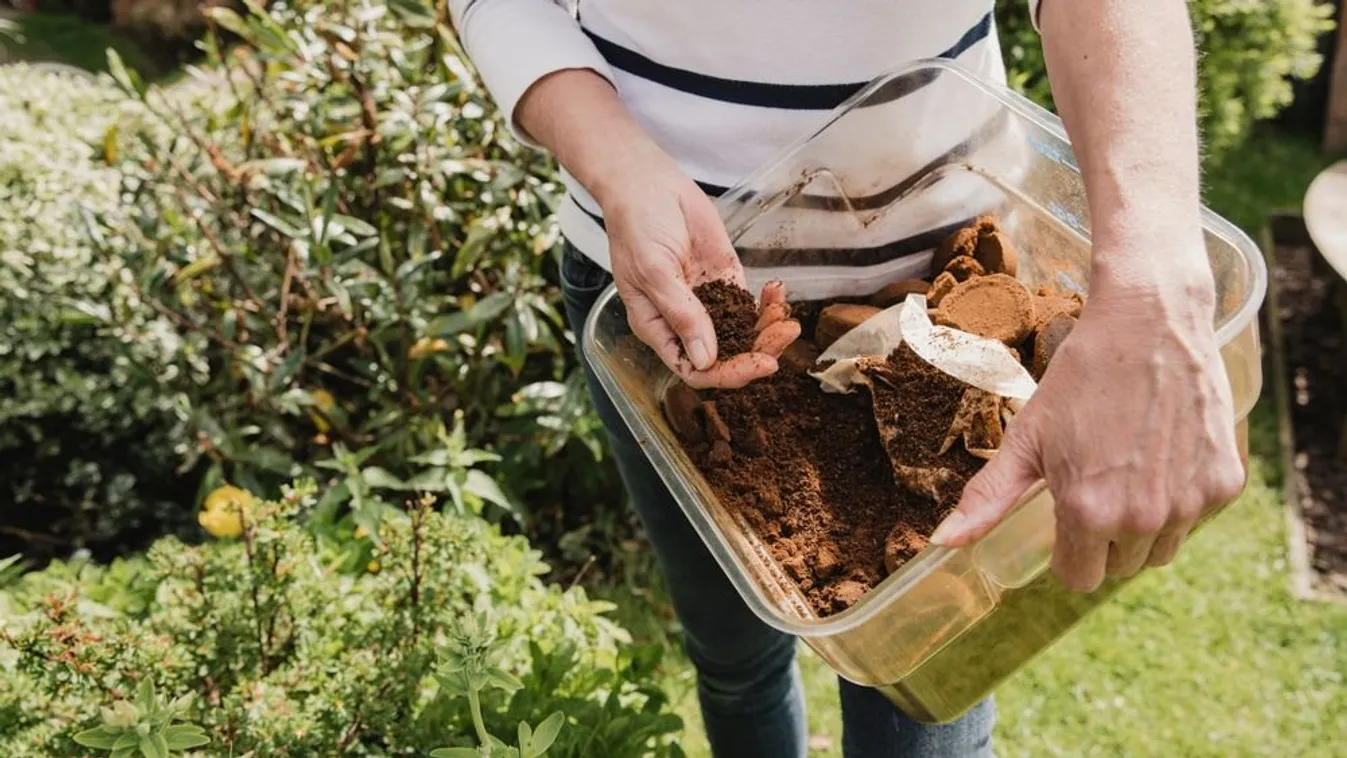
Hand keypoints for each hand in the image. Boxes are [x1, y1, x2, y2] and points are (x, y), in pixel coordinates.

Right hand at [602, 156, 799, 388]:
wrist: (648, 183)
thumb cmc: (637, 226)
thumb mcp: (654, 272)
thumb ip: (682, 314)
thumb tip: (705, 359)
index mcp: (658, 328)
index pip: (694, 369)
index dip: (728, 374)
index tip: (760, 363)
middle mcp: (684, 321)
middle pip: (725, 355)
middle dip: (758, 350)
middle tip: (785, 334)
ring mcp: (706, 301)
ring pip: (742, 332)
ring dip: (768, 329)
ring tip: (786, 315)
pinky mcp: (724, 279)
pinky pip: (750, 303)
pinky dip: (768, 303)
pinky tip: (778, 292)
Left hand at [929, 255, 1245, 591]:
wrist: (1149, 323)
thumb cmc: (1081, 378)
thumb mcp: (1026, 438)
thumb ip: (988, 498)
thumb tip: (943, 543)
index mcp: (1088, 513)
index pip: (1078, 577)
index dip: (1067, 549)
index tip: (1066, 514)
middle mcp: (1143, 519)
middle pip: (1119, 566)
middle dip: (1104, 537)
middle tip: (1098, 481)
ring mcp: (1190, 503)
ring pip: (1161, 549)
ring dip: (1145, 526)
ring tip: (1129, 470)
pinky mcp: (1225, 484)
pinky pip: (1197, 517)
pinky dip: (1182, 497)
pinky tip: (1164, 454)